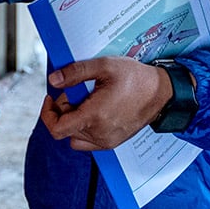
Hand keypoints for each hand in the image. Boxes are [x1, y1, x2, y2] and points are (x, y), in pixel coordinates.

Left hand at [39, 57, 172, 151]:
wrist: (161, 93)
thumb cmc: (136, 78)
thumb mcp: (104, 66)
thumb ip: (76, 73)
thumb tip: (53, 80)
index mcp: (95, 116)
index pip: (57, 129)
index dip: (48, 114)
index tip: (51, 98)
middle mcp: (100, 134)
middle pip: (66, 128)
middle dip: (64, 109)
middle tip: (77, 91)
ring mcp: (107, 141)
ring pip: (75, 136)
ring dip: (73, 120)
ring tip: (86, 101)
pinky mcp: (113, 142)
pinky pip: (88, 141)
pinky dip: (84, 128)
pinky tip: (93, 111)